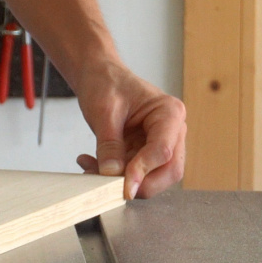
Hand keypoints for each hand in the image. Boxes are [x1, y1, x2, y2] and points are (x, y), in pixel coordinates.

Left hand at [73, 60, 186, 198]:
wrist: (99, 76)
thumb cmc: (106, 84)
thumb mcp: (103, 112)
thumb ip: (109, 144)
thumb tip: (112, 174)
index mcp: (169, 113)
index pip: (163, 150)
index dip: (143, 171)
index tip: (123, 186)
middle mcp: (172, 131)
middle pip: (169, 171)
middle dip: (140, 184)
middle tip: (108, 186)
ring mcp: (160, 143)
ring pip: (153, 177)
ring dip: (122, 181)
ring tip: (89, 168)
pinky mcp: (145, 152)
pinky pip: (135, 173)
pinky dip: (113, 175)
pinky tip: (90, 164)